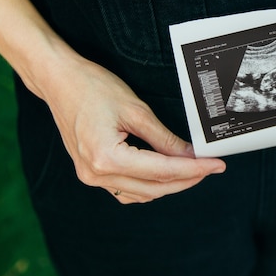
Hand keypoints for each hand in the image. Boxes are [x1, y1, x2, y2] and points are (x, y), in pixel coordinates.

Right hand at [40, 57, 225, 203]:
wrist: (59, 81)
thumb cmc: (92, 87)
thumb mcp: (136, 110)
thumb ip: (164, 138)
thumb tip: (190, 155)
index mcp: (106, 157)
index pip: (162, 171)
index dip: (194, 169)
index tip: (216, 165)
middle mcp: (96, 174)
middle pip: (154, 188)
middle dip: (186, 179)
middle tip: (211, 167)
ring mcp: (91, 176)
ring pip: (141, 193)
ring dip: (169, 185)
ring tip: (193, 169)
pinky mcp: (90, 172)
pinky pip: (126, 191)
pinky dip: (148, 186)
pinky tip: (164, 174)